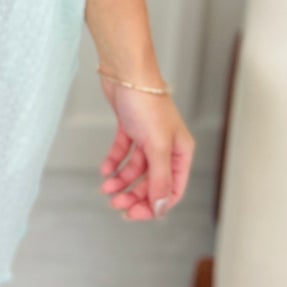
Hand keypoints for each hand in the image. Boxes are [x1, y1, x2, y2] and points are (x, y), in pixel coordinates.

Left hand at [96, 73, 195, 220]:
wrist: (126, 72)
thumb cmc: (147, 104)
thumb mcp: (157, 147)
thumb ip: (159, 179)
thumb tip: (161, 209)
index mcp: (181, 152)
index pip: (172, 189)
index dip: (154, 205)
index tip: (133, 214)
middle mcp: (167, 146)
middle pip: (152, 181)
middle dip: (133, 194)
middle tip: (115, 202)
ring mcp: (148, 137)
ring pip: (136, 169)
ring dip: (121, 180)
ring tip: (106, 187)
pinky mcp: (130, 127)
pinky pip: (123, 152)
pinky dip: (114, 161)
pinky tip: (104, 169)